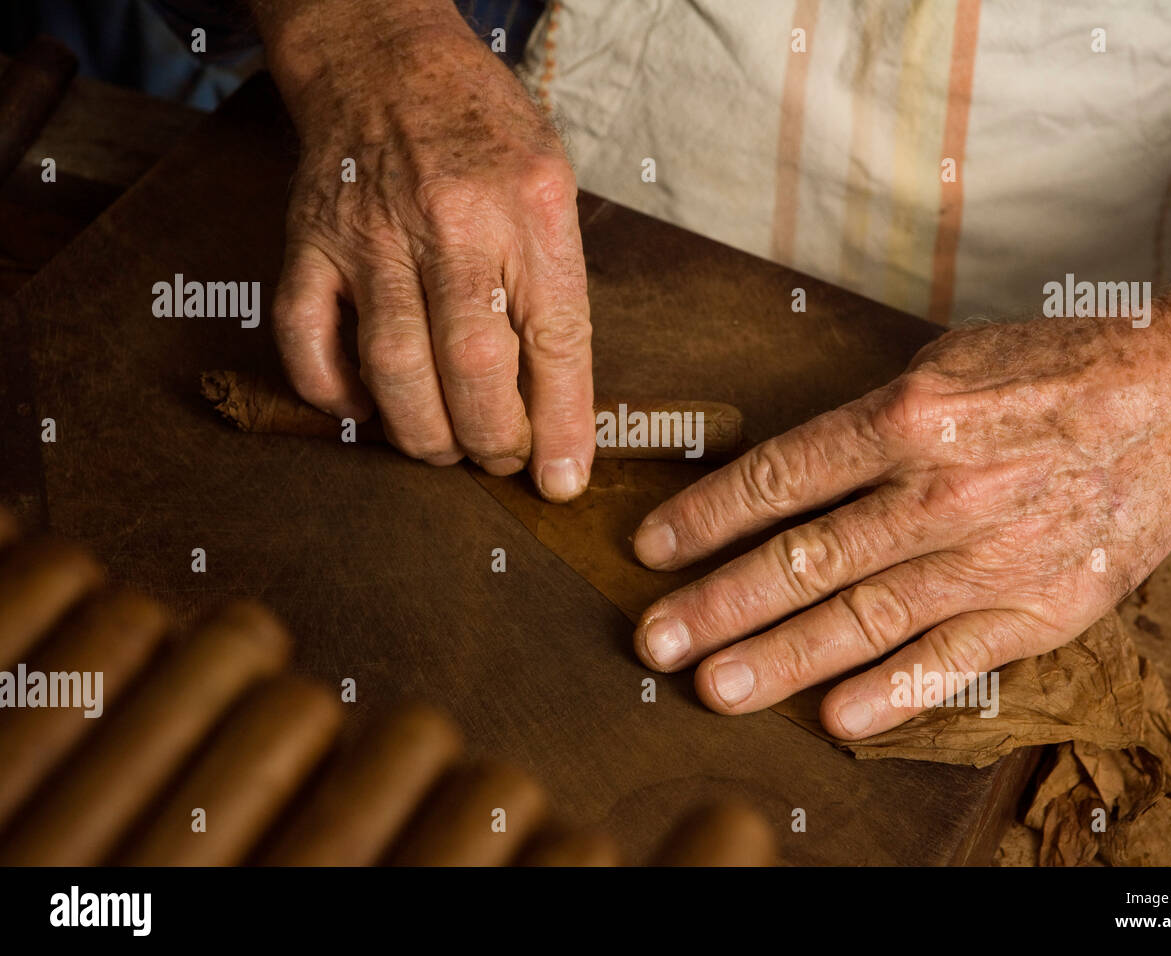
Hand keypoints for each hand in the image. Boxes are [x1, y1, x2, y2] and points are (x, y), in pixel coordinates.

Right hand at [253, 0, 593, 499]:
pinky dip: (331, 392)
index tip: (563, 480)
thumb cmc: (483, 133)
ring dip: (422, 434)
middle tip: (500, 458)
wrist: (385, 59)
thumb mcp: (552, 187)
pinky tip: (363, 409)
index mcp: (531, 206)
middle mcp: (453, 219)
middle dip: (492, 439)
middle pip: (473, 364)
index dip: (563, 424)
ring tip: (445, 448)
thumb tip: (561, 405)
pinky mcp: (309, 241)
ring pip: (393, 366)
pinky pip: (305, 337)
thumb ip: (557, 286)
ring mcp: (372, 232)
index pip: (556, 338)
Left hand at [631, 265, 1170, 737]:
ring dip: (779, 659)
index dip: (705, 518)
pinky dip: (891, 693)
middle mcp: (939, 493)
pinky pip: (952, 660)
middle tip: (655, 641)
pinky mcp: (1040, 608)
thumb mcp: (947, 363)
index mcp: (909, 417)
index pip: (779, 477)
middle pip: (803, 560)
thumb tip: (789, 474)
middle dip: (717, 604)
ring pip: (862, 620)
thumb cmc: (1056, 370)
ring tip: (714, 686)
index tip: (654, 549)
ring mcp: (989, 558)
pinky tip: (835, 718)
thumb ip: (870, 422)